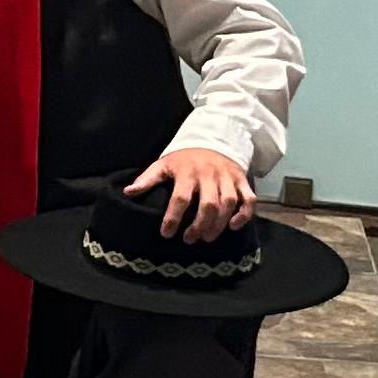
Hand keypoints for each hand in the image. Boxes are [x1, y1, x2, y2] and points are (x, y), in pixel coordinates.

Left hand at [128, 147, 255, 239]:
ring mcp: (227, 178)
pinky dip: (245, 214)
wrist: (213, 138)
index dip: (173, 218)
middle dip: (199, 225)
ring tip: (207, 237)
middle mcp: (209, 175)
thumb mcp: (163, 164)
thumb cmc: (184, 158)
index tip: (166, 234)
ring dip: (219, 224)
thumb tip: (128, 192)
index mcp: (186, 172)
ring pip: (228, 203)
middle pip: (208, 204)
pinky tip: (234, 226)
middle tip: (190, 239)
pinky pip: (249, 199)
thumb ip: (147, 179)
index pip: (180, 198)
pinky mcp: (241, 180)